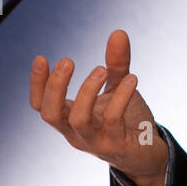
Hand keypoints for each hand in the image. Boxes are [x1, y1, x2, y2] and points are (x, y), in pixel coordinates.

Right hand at [30, 29, 169, 185]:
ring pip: (78, 119)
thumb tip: (118, 32)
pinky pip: (113, 120)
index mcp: (69, 119)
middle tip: (67, 60)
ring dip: (87, 91)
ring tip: (101, 68)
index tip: (41, 57)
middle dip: (55, 87)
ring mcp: (95, 141)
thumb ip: (116, 64)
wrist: (149, 153)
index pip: (41, 106)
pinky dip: (120, 97)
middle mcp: (76, 133)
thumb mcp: (118, 88)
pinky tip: (133, 79)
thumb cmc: (127, 122)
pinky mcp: (117, 145)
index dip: (37, 84)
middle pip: (50, 114)